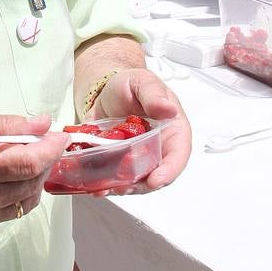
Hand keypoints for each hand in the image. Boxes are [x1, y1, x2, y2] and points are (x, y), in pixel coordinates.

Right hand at [0, 114, 69, 232]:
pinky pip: (11, 212)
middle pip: (33, 183)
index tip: (61, 137)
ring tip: (27, 161)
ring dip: (35, 180)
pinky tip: (9, 179)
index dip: (52, 149)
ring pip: (26, 201)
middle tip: (44, 145)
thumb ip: (7, 125)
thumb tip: (43, 124)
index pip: (30, 162)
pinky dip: (19, 195)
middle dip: (45, 162)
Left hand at [88, 69, 190, 194]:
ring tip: (103, 188)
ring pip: (134, 182)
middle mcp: (158, 149)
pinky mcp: (118, 163)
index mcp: (172, 131)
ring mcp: (138, 159)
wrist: (106, 89)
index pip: (178, 156)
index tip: (155, 180)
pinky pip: (114, 178)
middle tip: (122, 187)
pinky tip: (93, 186)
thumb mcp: (142, 82)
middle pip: (155, 175)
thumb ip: (154, 95)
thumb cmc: (130, 84)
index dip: (169, 171)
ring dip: (120, 188)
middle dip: (139, 185)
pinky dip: (105, 184)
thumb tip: (169, 109)